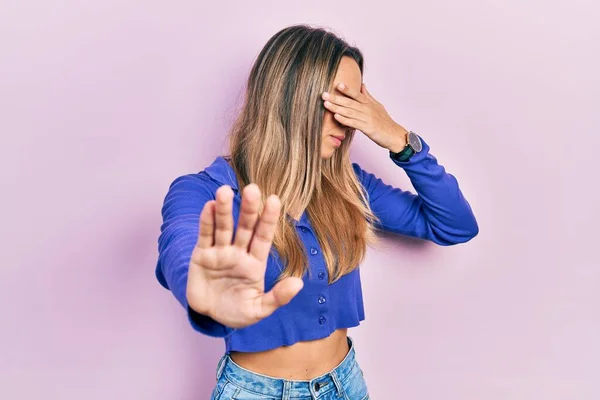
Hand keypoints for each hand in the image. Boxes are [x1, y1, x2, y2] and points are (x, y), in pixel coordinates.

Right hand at [186, 183, 303, 328]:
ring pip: (223, 227)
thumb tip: (298, 283)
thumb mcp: (259, 310)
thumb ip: (277, 298)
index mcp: (255, 263)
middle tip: (252, 189)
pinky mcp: (202, 255)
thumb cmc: (237, 312)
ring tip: (223, 191)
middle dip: (248, 209)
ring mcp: (220, 252)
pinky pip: (205, 236)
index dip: (268, 219)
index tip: (274, 200)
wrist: (210, 317)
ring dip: (223, 209)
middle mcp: (239, 252)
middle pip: (245, 227)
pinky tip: (209, 206)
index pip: (264, 237)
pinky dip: (206, 221)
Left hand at [322, 82, 408, 152]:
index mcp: (369, 103)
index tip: (337, 84)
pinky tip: (336, 117)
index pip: (357, 94)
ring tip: (326, 104)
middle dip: (336, 98)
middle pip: (349, 102)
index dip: (347, 89)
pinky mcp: (367, 128)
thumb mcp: (377, 106)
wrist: (394, 135)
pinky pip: (353, 123)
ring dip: (337, 108)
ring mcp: (367, 118)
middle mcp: (367, 109)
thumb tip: (362, 84)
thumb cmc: (385, 121)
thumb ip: (368, 96)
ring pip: (349, 112)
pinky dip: (344, 120)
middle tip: (324, 94)